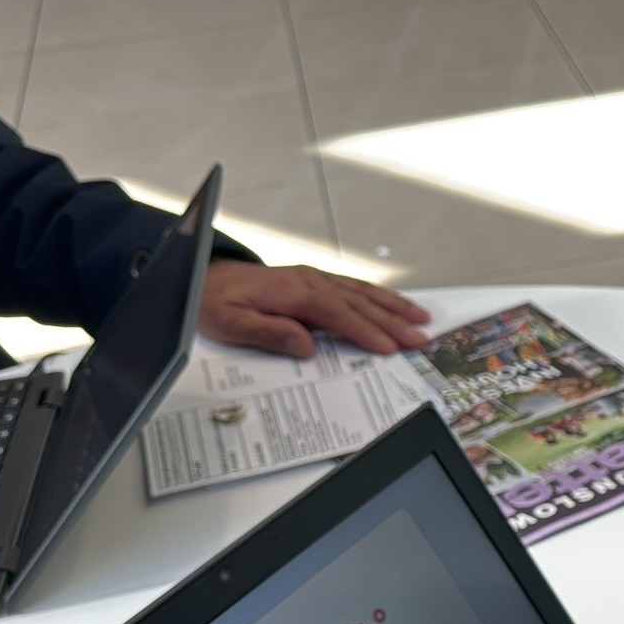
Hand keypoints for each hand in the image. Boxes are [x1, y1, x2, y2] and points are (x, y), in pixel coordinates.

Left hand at [199, 260, 430, 357]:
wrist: (201, 275)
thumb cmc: (213, 301)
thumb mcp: (230, 323)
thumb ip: (269, 333)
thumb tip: (306, 344)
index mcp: (290, 292)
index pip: (336, 314)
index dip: (365, 331)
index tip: (389, 347)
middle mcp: (308, 281)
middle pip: (358, 303)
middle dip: (392, 322)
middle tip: (420, 339)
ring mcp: (313, 277)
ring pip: (361, 292)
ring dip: (393, 307)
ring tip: (421, 319)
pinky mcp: (314, 279)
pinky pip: (353, 286)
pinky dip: (378, 296)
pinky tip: (394, 304)